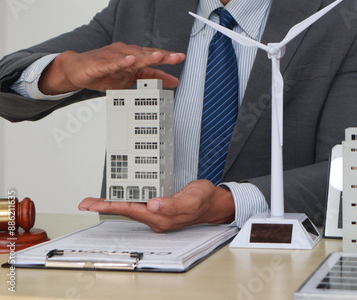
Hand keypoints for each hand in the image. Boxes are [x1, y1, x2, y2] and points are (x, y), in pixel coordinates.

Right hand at [39, 42, 185, 94]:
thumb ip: (153, 78)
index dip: (167, 58)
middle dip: (161, 56)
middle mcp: (125, 54)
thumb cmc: (103, 71)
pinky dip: (121, 62)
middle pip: (146, 55)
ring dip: (145, 56)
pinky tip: (130, 60)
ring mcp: (113, 58)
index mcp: (133, 58)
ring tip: (158, 56)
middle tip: (175, 57)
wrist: (76, 69)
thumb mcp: (131, 78)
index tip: (181, 57)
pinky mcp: (100, 64)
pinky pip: (112, 63)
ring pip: (132, 57)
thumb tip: (174, 81)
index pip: (152, 57)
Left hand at [78, 180, 234, 231]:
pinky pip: (137, 204)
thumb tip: (152, 205)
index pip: (131, 210)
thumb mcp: (192, 199)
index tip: (95, 204)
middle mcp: (156, 218)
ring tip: (94, 201)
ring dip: (111, 204)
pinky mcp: (158, 208)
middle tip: (85, 203)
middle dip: (104, 207)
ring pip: (129, 208)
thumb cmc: (204, 200)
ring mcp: (157, 214)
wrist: (213, 202)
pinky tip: (118, 196)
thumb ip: (172, 204)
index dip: (112, 206)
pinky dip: (124, 200)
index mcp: (162, 218)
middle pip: (125, 211)